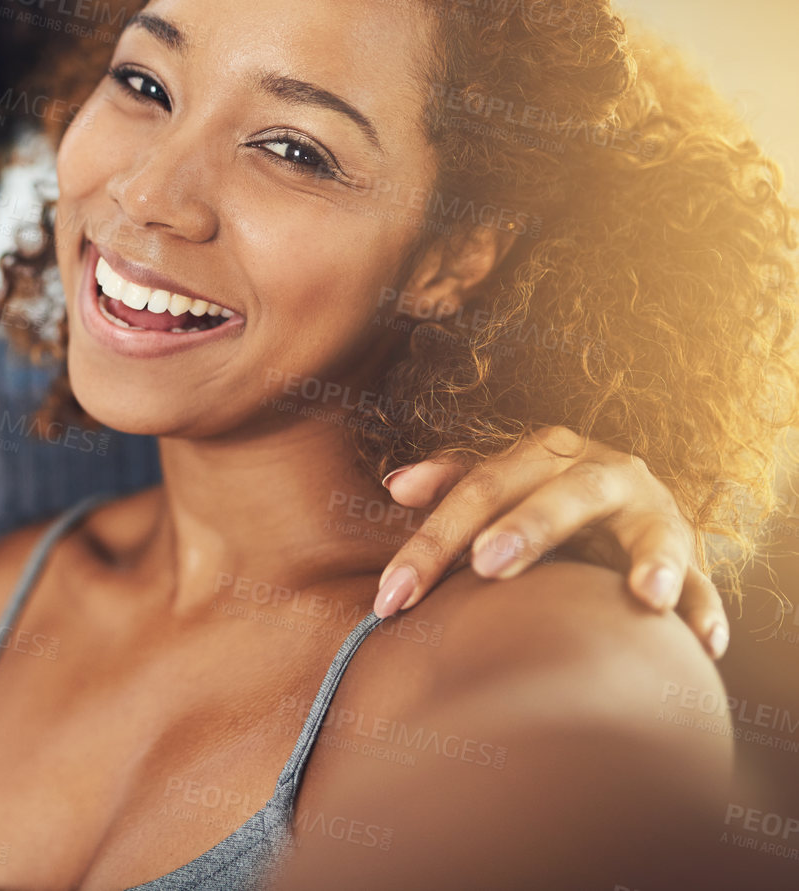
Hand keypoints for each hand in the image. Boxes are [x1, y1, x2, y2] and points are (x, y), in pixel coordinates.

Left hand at [371, 426, 727, 657]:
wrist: (627, 500)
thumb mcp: (500, 481)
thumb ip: (452, 481)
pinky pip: (704, 581)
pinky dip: (705, 610)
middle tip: (485, 564)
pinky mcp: (686, 552)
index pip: (478, 490)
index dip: (431, 542)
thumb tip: (395, 486)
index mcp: (545, 454)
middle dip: (526, 529)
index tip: (392, 594)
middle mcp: (603, 473)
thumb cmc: (542, 496)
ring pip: (651, 530)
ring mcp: (652, 511)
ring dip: (652, 560)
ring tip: (645, 596)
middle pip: (561, 496)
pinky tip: (706, 644)